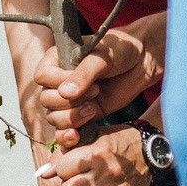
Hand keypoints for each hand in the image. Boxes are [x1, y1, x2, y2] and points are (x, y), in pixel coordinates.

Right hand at [34, 12, 167, 147]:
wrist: (143, 61)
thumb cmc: (121, 50)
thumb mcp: (102, 57)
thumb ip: (84, 74)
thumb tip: (65, 94)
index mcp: (58, 59)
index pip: (43, 77)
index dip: (58, 82)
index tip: (83, 81)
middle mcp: (59, 80)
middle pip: (46, 100)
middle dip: (68, 102)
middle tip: (96, 91)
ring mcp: (70, 99)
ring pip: (54, 117)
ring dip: (71, 118)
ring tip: (93, 108)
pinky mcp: (82, 114)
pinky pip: (65, 129)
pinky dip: (67, 135)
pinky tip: (76, 135)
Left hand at [37, 127, 151, 185]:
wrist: (151, 151)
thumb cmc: (117, 142)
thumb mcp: (93, 137)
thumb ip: (66, 152)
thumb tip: (44, 173)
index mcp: (96, 154)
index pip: (63, 168)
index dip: (61, 169)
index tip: (68, 168)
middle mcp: (105, 174)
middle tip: (72, 183)